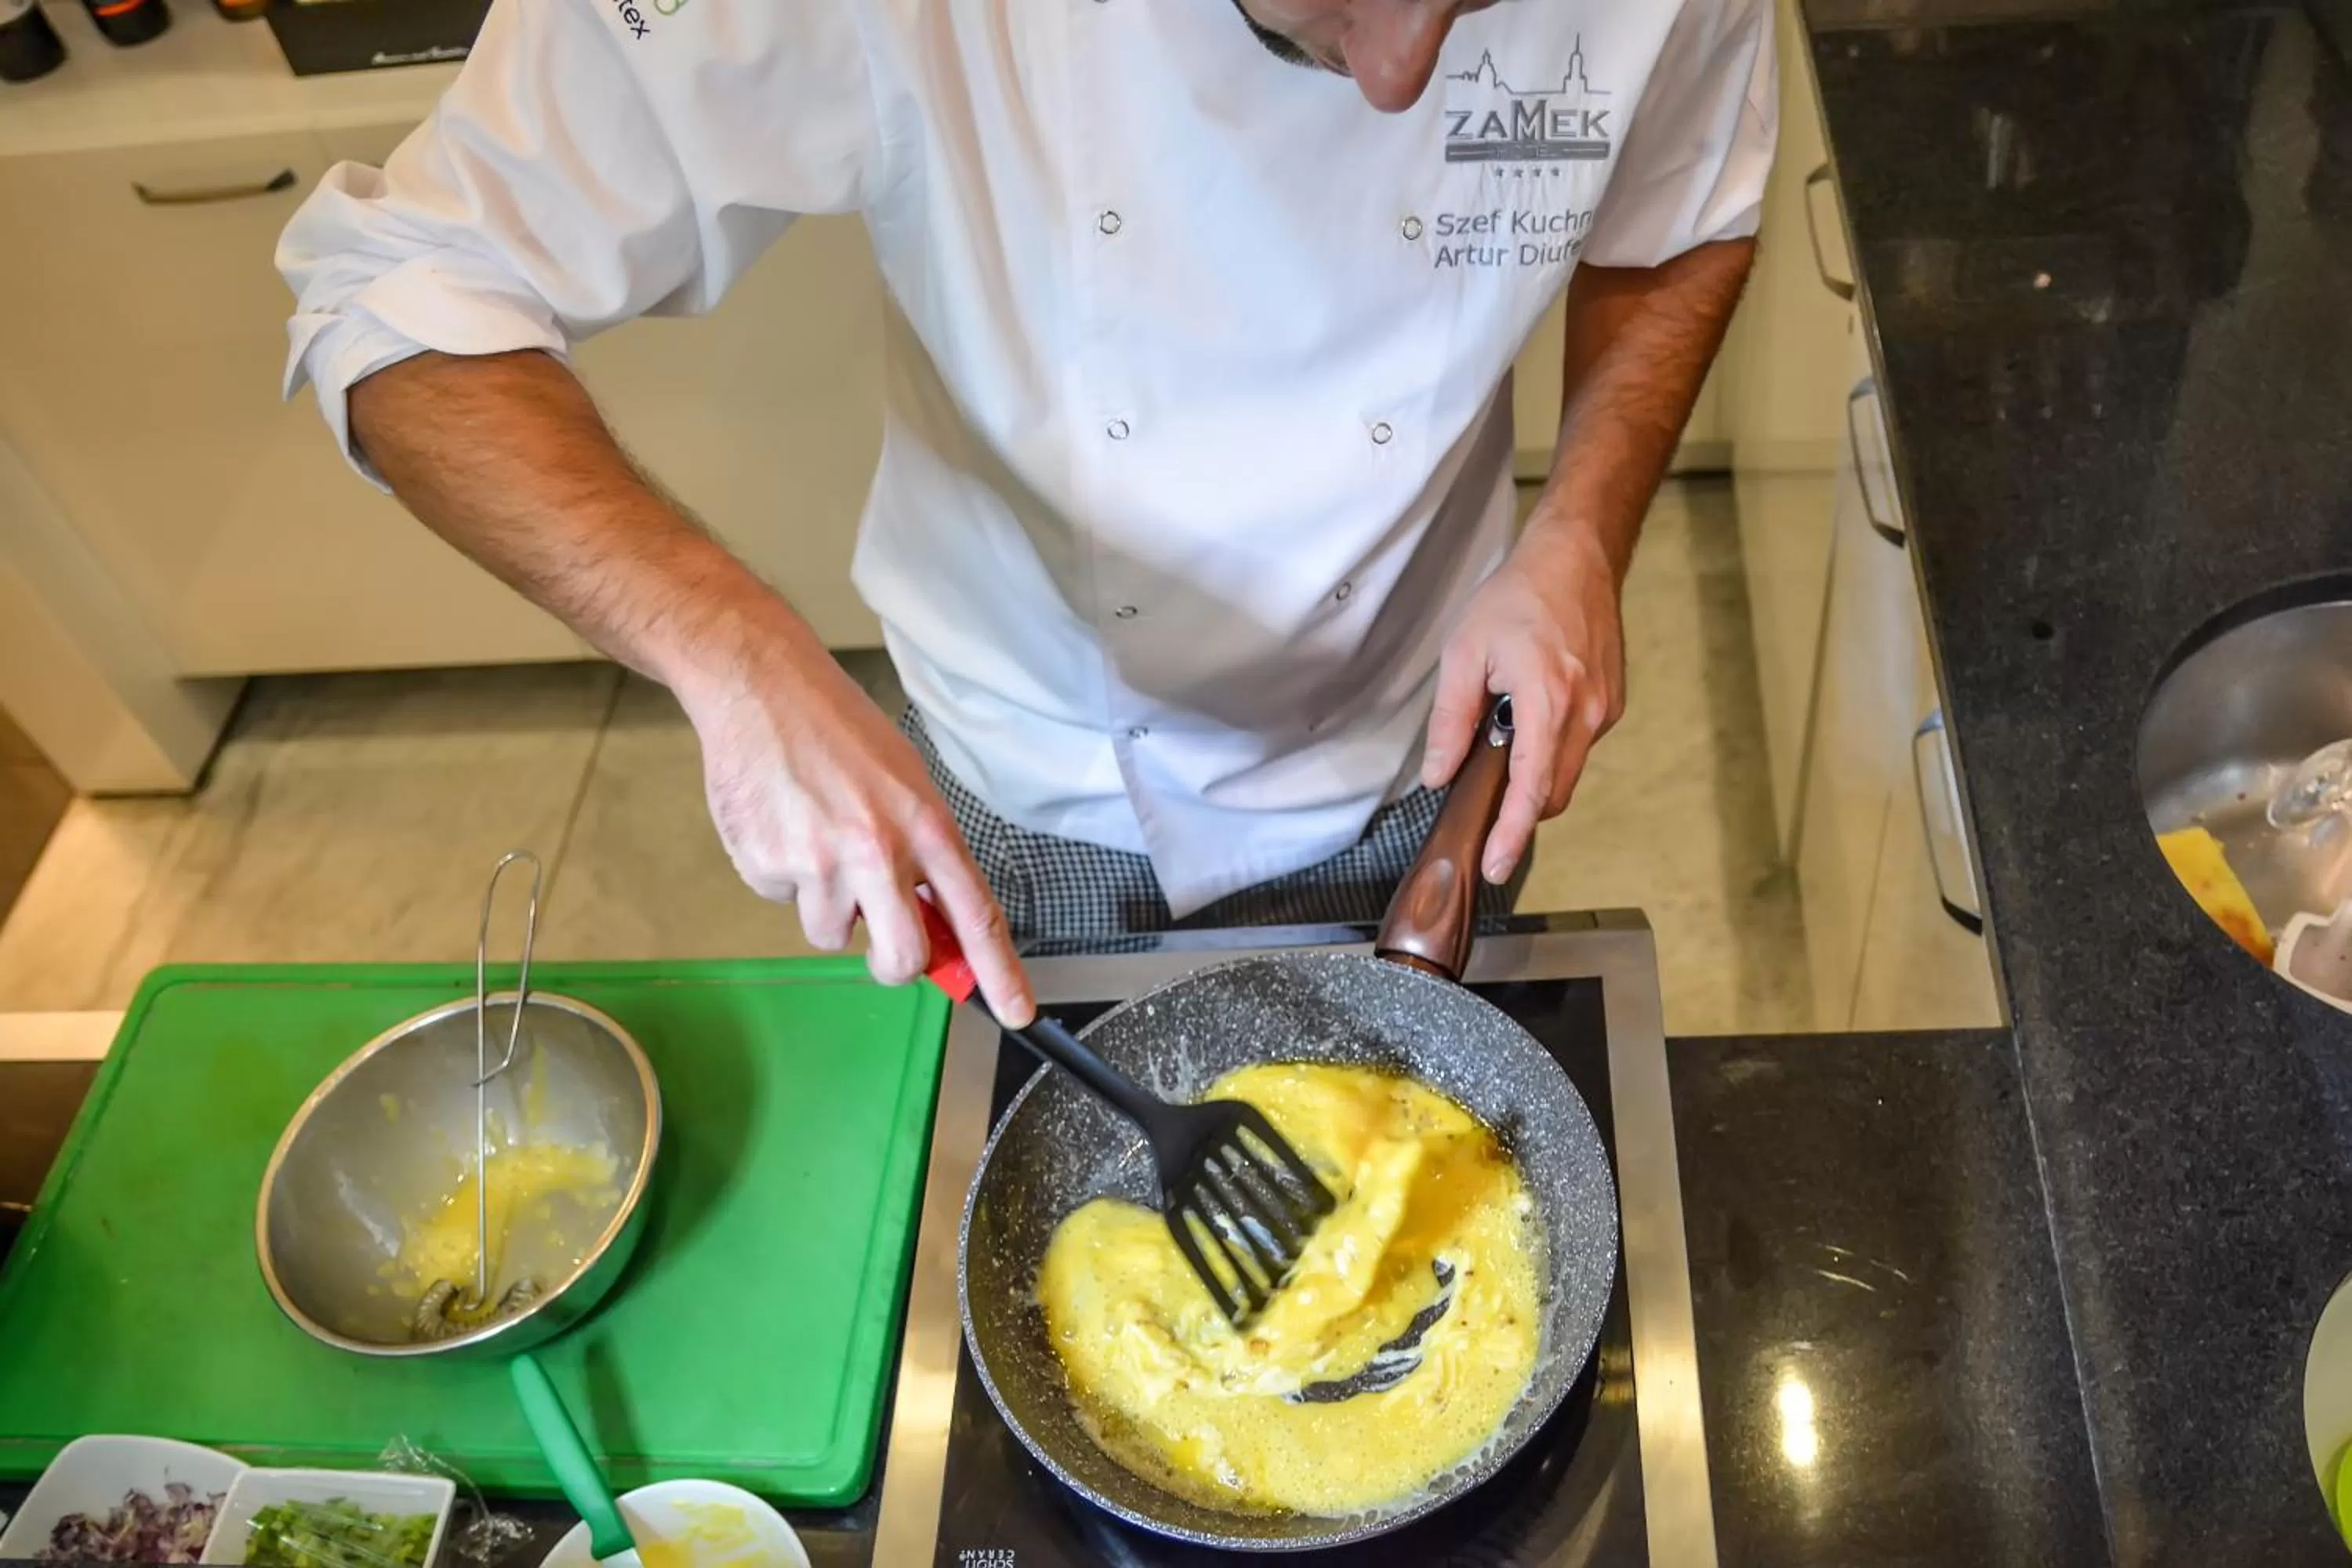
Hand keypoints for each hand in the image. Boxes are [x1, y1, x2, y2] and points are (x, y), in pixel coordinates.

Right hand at [674, 632, 1034, 1025]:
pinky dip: (783, 875)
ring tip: (815, 837)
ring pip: (830, 933)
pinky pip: (783, 901)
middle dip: (892, 963)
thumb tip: (937, 922)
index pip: (975, 913)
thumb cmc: (839, 731)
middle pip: (900, 958)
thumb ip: (924, 855)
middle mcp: (877, 851)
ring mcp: (818, 864)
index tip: (1015, 1011)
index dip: (998, 971)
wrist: (760, 688)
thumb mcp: (905, 783)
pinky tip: (782, 823)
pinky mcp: (765, 867)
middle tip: (880, 942)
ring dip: (826, 903)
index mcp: (925, 827)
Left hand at [1421, 523, 1626, 883]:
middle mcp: (1585, 711)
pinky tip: (1528, 720)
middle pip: (1553, 794)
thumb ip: (1451, 721)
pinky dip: (1551, 750)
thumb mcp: (1464, 653)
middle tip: (1486, 820)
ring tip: (1502, 741)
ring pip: (1567, 772)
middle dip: (1520, 814)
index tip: (1495, 866)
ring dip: (1534, 777)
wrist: (1575, 559)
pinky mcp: (1611, 704)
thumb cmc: (1518, 597)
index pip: (1531, 788)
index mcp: (1547, 699)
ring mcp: (1605, 709)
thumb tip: (1439, 776)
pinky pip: (1578, 747)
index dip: (1511, 833)